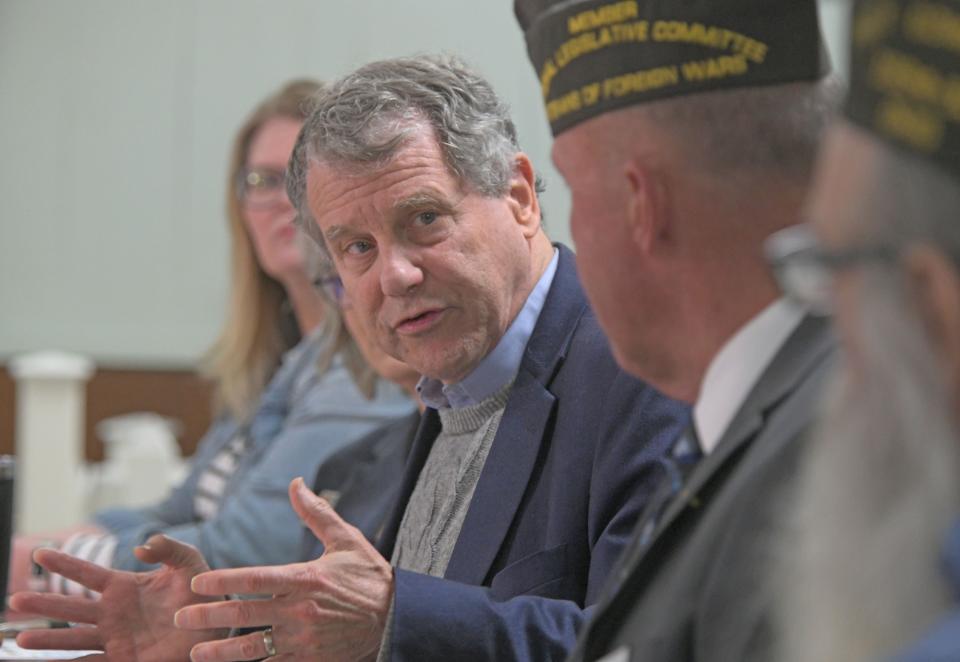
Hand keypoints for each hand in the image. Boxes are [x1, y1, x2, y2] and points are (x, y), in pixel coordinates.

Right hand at [9, 535, 227, 660]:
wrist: (216, 627)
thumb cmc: (202, 593)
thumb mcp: (189, 563)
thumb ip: (169, 549)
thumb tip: (141, 546)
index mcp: (124, 587)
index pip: (88, 574)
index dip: (64, 564)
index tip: (39, 552)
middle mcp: (113, 614)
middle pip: (71, 609)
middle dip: (43, 604)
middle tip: (14, 600)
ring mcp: (115, 639)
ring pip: (74, 640)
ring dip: (49, 640)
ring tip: (21, 639)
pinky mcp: (123, 661)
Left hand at [176, 477, 392, 661]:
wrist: (397, 618)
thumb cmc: (369, 577)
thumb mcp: (346, 540)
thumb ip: (316, 514)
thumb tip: (295, 483)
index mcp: (305, 578)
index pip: (255, 579)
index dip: (224, 581)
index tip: (198, 583)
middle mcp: (301, 610)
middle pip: (245, 613)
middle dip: (209, 616)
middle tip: (181, 618)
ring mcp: (305, 639)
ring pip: (253, 647)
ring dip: (222, 652)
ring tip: (197, 653)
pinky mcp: (311, 660)